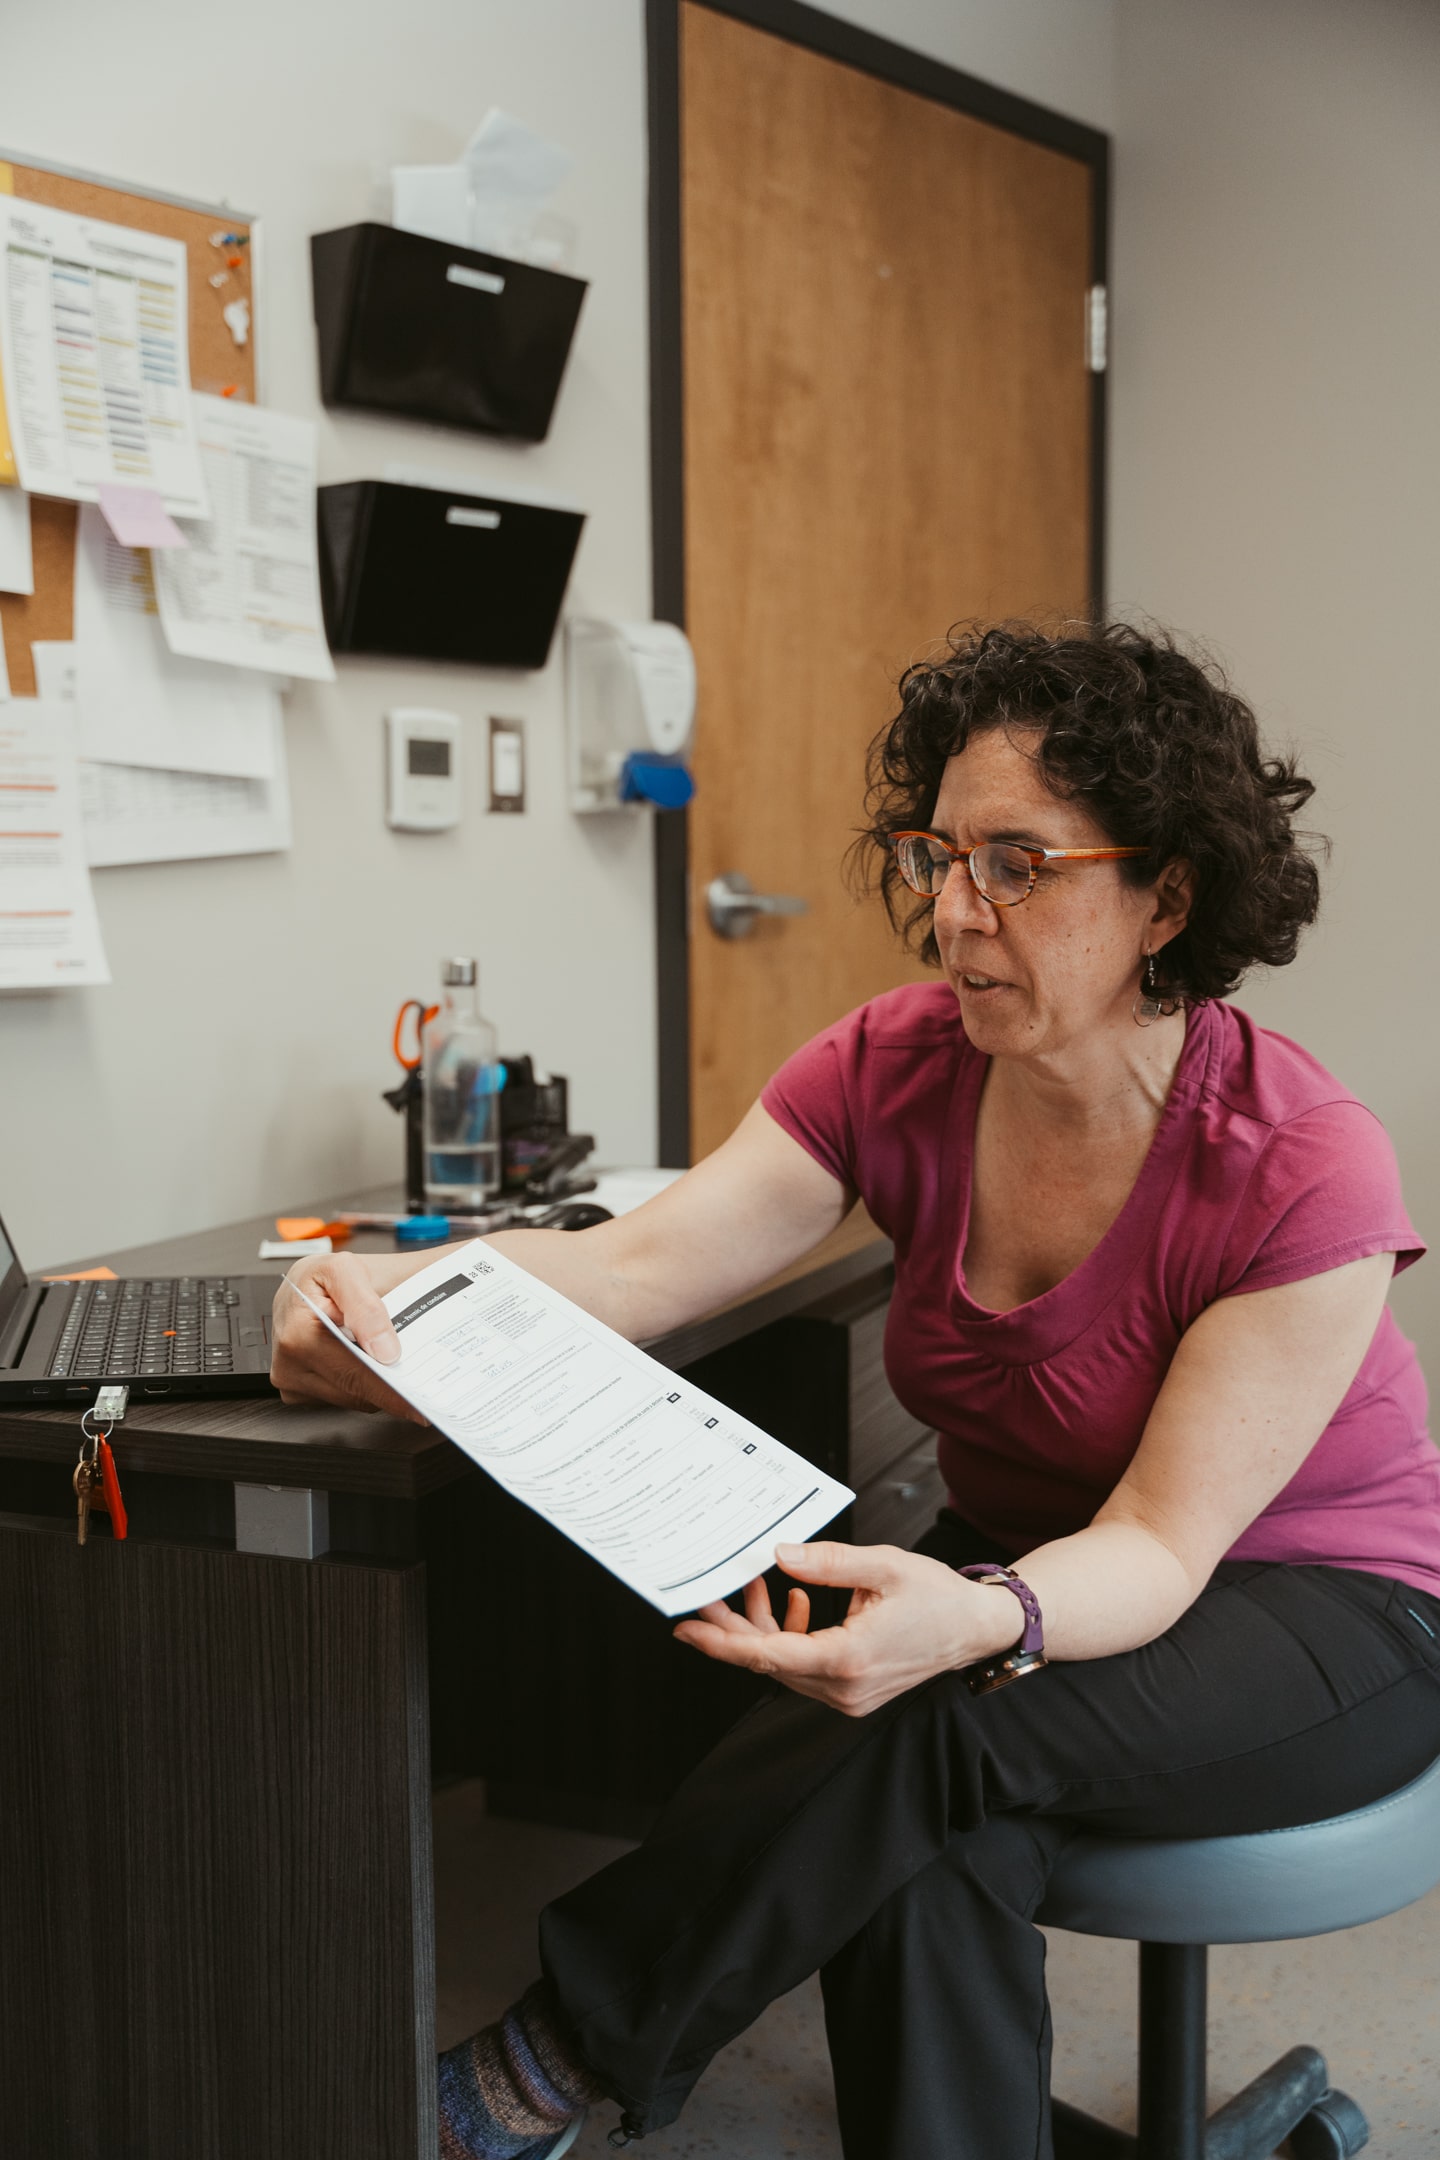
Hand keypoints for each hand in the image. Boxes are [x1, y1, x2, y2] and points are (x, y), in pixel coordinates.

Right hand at [270, 1250, 433, 1421]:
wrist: (304, 1282)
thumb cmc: (323, 1275)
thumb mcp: (346, 1269)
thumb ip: (366, 1308)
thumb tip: (383, 1350)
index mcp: (298, 1334)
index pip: (353, 1375)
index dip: (389, 1391)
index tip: (418, 1403)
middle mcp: (287, 1363)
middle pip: (354, 1393)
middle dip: (389, 1386)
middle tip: (420, 1380)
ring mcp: (290, 1379)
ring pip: (350, 1398)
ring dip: (374, 1383)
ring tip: (391, 1358)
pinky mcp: (296, 1389)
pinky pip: (340, 1396)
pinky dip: (360, 1383)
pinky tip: (369, 1362)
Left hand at [673, 1542, 1023, 1716]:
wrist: (977, 1629)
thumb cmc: (938, 1597)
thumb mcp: (883, 1565)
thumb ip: (827, 1562)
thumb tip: (779, 1556)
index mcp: (849, 1658)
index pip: (768, 1656)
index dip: (722, 1643)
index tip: (688, 1628)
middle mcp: (845, 1688)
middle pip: (769, 1662)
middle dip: (733, 1629)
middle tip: (705, 1596)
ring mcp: (849, 1695)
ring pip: (785, 1665)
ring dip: (763, 1628)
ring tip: (753, 1586)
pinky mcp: (853, 1691)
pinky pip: (806, 1667)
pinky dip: (792, 1636)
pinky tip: (797, 1602)